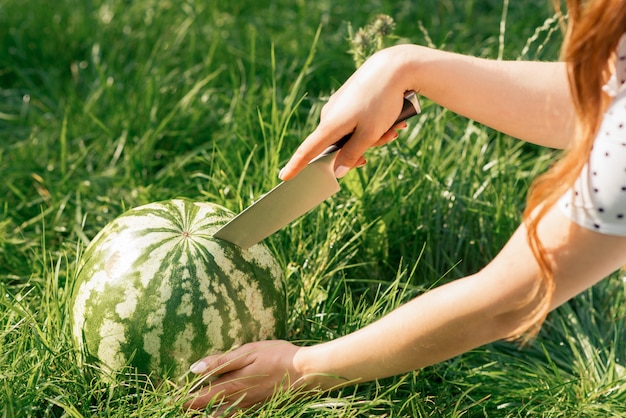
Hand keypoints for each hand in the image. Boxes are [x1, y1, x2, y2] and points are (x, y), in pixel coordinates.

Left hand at [183, 340, 305, 412]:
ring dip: (208, 414)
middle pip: (209, 410)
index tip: (170, 403)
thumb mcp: (247, 352)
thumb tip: (194, 368)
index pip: (201, 397)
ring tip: (196, 415)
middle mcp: (238, 399)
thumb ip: (221, 362)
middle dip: (193, 411)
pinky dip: (226, 415)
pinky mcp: (260, 405)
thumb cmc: (276, 357)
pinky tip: (223, 413)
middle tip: (178, 410)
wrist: (306, 373)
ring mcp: (250, 404)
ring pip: (222, 415)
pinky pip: (238, 414)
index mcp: (232, 385)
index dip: (184, 401)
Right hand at [279, 46, 413, 180]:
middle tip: (388, 137)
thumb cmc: (381, 101)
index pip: (308, 151)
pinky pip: (359, 120)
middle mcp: (329, 116)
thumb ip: (353, 154)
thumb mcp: (369, 134)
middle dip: (364, 147)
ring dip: (376, 134)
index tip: (284, 177)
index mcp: (330, 126)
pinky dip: (376, 123)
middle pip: (341, 146)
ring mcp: (339, 106)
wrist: (393, 67)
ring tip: (395, 124)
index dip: (296, 166)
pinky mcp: (349, 99)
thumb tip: (338, 171)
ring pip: (354, 133)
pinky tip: (394, 117)